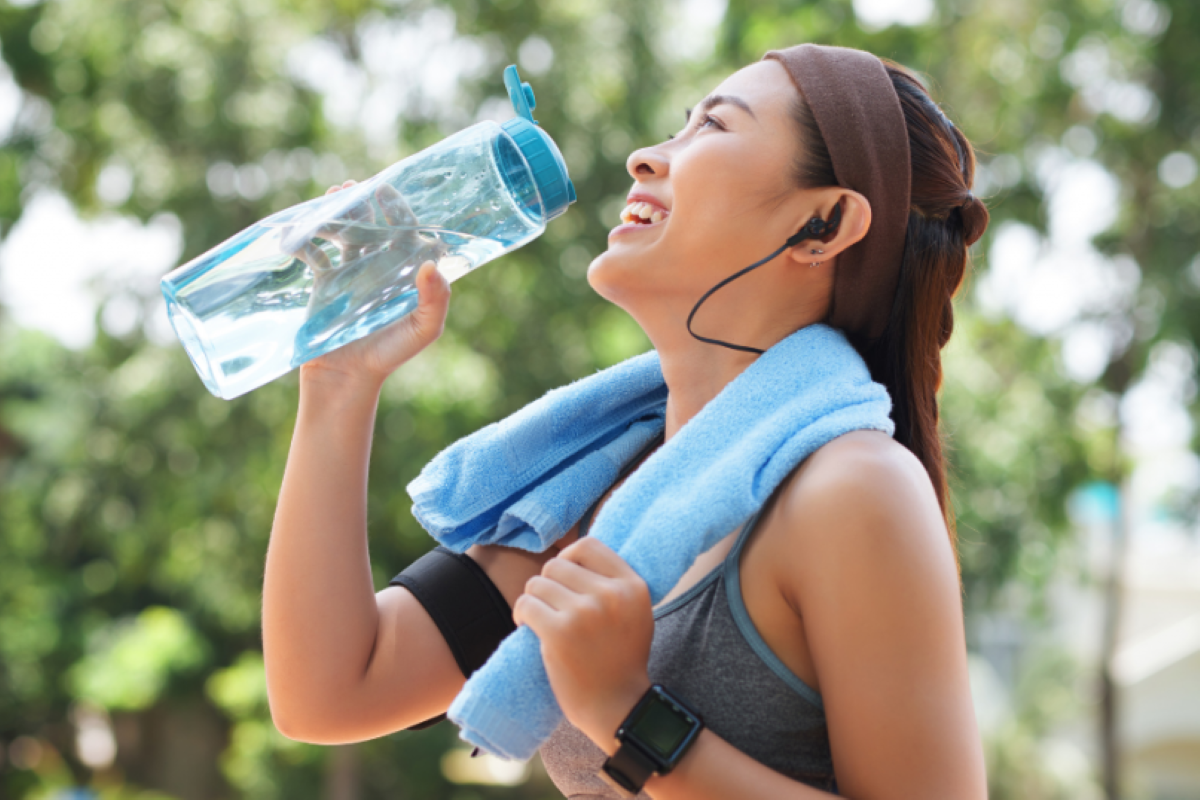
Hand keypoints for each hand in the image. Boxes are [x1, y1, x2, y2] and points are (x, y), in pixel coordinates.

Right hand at [297, 181, 451, 389]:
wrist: (347, 377)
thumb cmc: (390, 354)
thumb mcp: (422, 331)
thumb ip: (435, 301)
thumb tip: (433, 264)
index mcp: (405, 271)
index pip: (405, 230)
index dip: (397, 208)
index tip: (385, 191)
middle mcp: (380, 265)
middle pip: (371, 224)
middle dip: (361, 203)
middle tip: (351, 189)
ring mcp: (350, 270)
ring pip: (342, 232)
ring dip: (333, 215)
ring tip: (325, 204)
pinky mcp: (324, 280)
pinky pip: (313, 252)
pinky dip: (303, 240)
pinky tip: (295, 236)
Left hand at [512, 537, 653, 752]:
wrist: (617, 706)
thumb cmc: (621, 659)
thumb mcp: (636, 612)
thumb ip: (615, 583)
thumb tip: (575, 553)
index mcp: (632, 585)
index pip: (588, 544)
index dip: (567, 557)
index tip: (563, 579)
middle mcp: (611, 595)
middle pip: (557, 565)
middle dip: (547, 584)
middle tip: (549, 606)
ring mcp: (585, 613)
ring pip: (537, 583)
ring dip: (532, 599)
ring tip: (539, 618)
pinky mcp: (559, 633)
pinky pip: (525, 604)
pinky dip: (521, 614)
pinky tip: (527, 626)